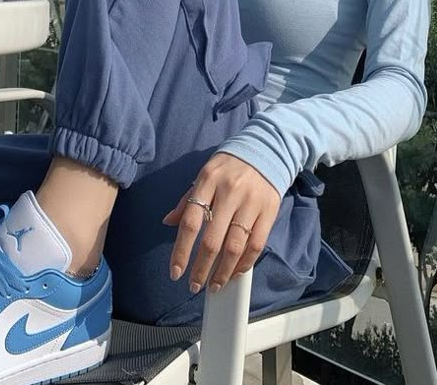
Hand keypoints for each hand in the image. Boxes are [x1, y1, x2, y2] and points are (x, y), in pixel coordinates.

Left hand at [162, 152, 280, 293]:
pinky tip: (235, 272)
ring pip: (235, 246)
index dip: (181, 251)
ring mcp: (250, 202)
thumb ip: (187, 200)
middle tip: (194, 285)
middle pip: (212, 240)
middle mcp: (229, 192)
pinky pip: (256, 244)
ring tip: (214, 285)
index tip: (175, 272)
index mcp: (208, 181)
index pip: (191, 222)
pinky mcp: (269, 211)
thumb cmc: (228, 167)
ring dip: (223, 272)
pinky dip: (245, 263)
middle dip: (201, 269)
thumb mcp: (204, 175)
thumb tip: (168, 222)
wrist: (265, 150)